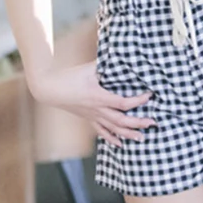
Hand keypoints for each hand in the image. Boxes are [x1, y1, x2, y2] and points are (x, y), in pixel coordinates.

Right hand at [29, 62, 156, 147]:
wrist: (49, 88)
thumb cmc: (69, 76)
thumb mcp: (89, 68)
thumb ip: (106, 64)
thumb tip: (122, 58)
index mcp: (99, 97)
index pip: (123, 103)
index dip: (139, 101)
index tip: (150, 95)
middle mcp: (97, 110)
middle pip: (122, 120)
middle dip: (138, 123)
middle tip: (153, 123)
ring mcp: (92, 116)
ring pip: (113, 129)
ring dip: (128, 134)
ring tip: (142, 138)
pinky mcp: (88, 118)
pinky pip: (101, 131)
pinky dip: (111, 138)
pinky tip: (120, 144)